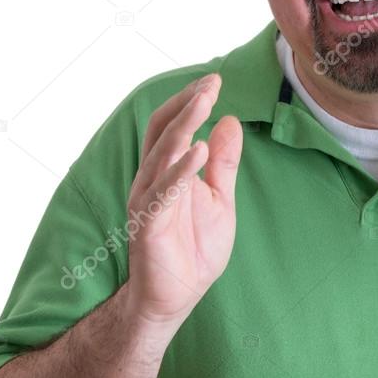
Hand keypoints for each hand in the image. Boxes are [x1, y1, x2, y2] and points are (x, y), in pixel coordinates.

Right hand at [124, 73, 243, 326]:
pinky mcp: (149, 225)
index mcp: (166, 170)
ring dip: (184, 126)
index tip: (215, 80)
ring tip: (204, 103)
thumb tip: (229, 121)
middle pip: (163, 131)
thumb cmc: (195, 248)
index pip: (173, 125)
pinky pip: (163, 193)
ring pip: (161, 154)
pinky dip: (180, 170)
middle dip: (187, 104)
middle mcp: (151, 179)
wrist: (177, 297)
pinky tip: (198, 150)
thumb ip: (223, 162)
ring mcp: (148, 201)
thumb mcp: (220, 198)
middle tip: (211, 83)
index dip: (190, 101)